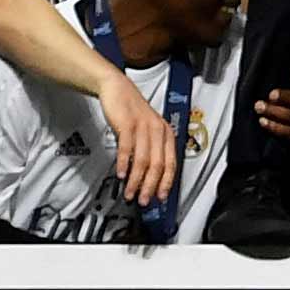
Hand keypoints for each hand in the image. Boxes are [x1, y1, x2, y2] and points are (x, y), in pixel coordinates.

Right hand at [94, 68, 177, 212]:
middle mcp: (158, 131)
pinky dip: (124, 164)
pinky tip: (121, 175)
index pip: (171, 163)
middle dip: (151, 186)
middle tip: (144, 200)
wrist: (118, 89)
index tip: (160, 197)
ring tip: (130, 193)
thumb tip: (149, 175)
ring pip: (143, 160)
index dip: (166, 182)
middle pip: (158, 165)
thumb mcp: (147, 130)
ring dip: (136, 180)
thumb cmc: (131, 112)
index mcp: (166, 134)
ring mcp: (144, 127)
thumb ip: (150, 150)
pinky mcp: (128, 124)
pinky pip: (127, 148)